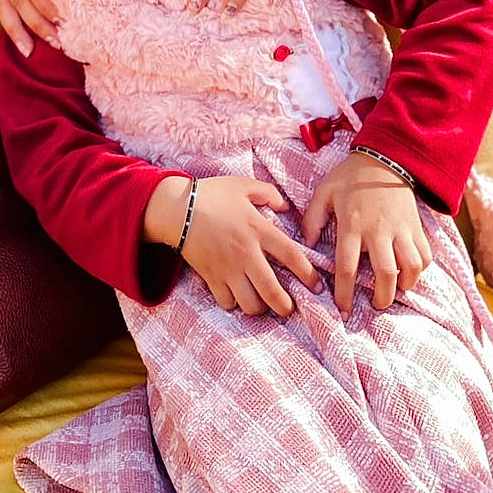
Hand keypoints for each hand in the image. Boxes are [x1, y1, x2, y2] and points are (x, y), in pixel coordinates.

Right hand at [145, 175, 322, 316]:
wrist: (176, 208)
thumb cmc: (212, 194)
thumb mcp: (243, 185)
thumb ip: (269, 193)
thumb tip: (286, 207)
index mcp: (258, 229)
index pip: (292, 256)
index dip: (308, 275)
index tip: (317, 286)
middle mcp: (246, 253)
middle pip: (272, 291)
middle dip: (285, 306)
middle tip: (289, 307)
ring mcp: (227, 268)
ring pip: (250, 303)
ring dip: (259, 307)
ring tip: (262, 303)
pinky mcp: (210, 276)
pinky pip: (226, 302)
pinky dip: (234, 303)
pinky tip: (236, 296)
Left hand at [301, 153, 431, 318]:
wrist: (385, 158)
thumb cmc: (350, 177)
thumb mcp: (324, 192)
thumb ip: (312, 219)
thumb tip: (308, 244)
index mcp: (352, 224)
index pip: (347, 266)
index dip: (344, 292)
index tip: (343, 309)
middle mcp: (379, 230)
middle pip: (385, 274)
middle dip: (381, 297)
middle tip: (376, 305)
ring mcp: (401, 229)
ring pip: (410, 267)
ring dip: (404, 285)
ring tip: (395, 291)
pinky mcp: (416, 226)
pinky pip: (425, 255)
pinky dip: (419, 269)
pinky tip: (409, 272)